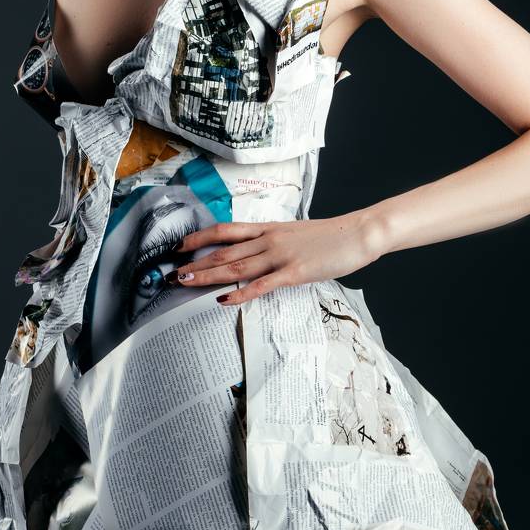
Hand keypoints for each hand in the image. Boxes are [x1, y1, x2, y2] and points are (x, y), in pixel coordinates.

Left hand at [171, 211, 388, 305]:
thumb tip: (257, 252)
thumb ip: (274, 242)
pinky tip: (224, 300)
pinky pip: (261, 285)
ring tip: (185, 283)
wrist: (357, 233)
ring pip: (236, 267)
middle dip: (195, 263)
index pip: (226, 231)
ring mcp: (280, 256)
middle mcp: (268, 240)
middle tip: (171, 273)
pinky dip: (241, 293)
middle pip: (223, 252)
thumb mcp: (294, 234)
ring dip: (207, 276)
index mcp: (268, 229)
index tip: (180, 245)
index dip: (200, 237)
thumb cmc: (329, 236)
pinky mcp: (293, 272)